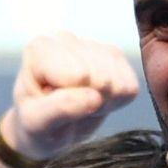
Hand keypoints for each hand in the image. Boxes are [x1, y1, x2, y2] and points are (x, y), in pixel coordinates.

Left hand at [0, 33, 138, 161]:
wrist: (48, 128)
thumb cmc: (36, 124)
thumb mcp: (38, 124)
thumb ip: (60, 109)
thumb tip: (94, 96)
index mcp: (40, 50)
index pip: (80, 75)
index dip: (75, 99)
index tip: (57, 105)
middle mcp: (66, 40)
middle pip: (102, 79)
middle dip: (92, 102)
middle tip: (71, 108)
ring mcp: (92, 45)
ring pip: (119, 82)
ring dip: (105, 102)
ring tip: (81, 104)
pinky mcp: (113, 56)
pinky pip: (131, 85)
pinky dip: (117, 101)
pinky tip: (96, 99)